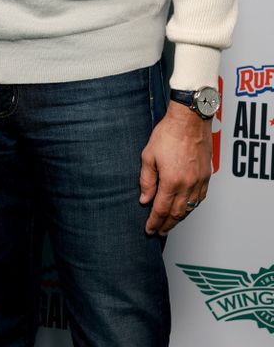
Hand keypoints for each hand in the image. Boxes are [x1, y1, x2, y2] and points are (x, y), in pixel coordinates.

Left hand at [139, 100, 212, 235]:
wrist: (190, 120)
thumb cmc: (169, 133)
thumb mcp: (149, 155)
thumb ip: (146, 180)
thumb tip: (145, 199)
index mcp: (172, 181)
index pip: (161, 209)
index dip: (154, 222)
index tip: (149, 229)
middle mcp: (188, 185)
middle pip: (177, 213)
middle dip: (167, 225)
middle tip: (159, 232)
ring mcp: (199, 181)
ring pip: (190, 208)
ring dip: (180, 218)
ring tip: (170, 223)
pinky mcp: (207, 176)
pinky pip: (200, 199)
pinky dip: (192, 207)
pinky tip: (186, 208)